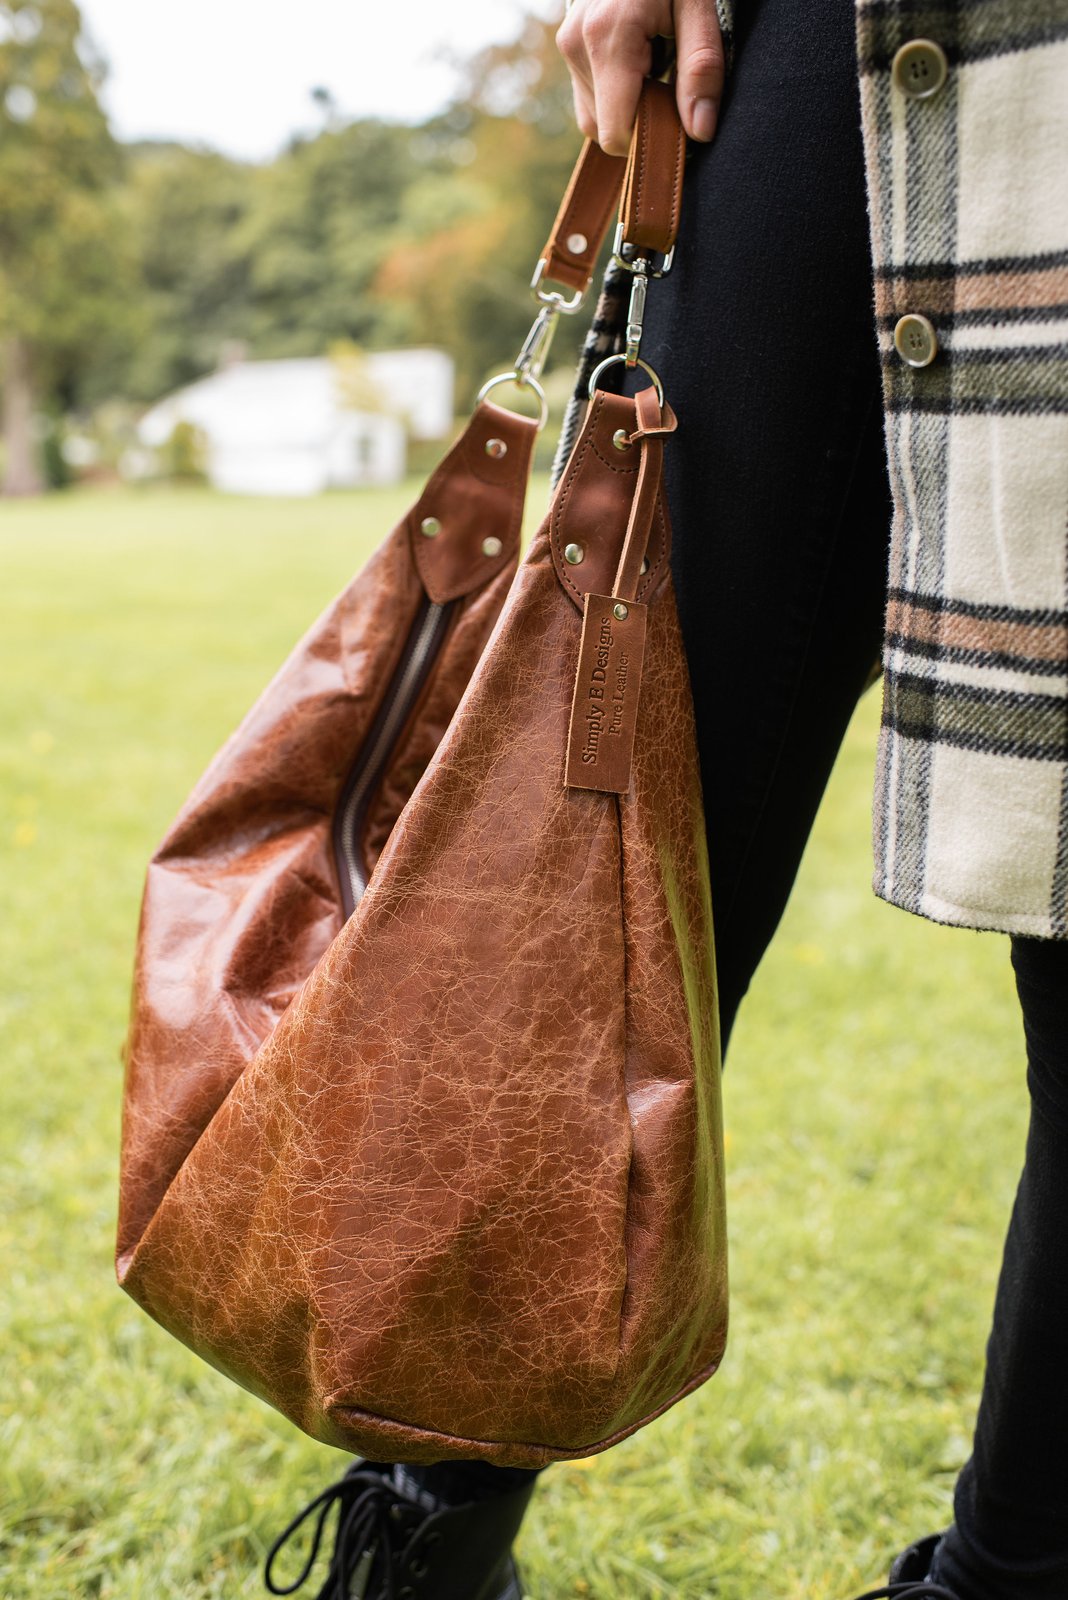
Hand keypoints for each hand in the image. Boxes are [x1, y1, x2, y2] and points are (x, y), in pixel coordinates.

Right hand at [556, 0, 723, 156]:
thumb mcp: (700, 8)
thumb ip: (702, 68)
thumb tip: (699, 132)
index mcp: (607, 38)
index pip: (616, 132)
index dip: (651, 137)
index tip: (679, 117)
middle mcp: (576, 44)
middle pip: (605, 129)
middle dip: (641, 120)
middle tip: (671, 83)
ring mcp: (567, 44)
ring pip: (595, 116)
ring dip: (629, 107)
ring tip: (656, 64)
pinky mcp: (567, 44)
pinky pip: (589, 96)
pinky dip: (616, 94)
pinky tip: (639, 63)